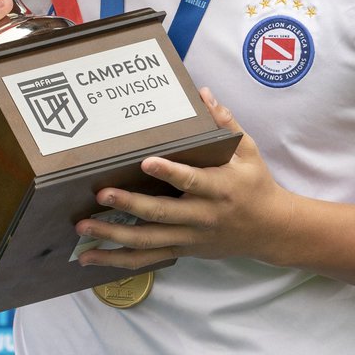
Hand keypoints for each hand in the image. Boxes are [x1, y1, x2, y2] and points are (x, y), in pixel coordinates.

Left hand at [75, 89, 293, 269]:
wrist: (271, 230)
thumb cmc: (256, 184)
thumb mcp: (248, 151)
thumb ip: (224, 122)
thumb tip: (203, 93)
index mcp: (220, 188)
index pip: (192, 181)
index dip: (169, 173)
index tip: (145, 162)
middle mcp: (203, 216)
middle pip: (162, 214)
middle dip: (129, 205)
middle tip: (101, 195)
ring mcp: (190, 237)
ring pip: (148, 241)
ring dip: (113, 236)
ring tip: (84, 227)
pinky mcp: (183, 251)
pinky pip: (147, 259)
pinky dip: (118, 261)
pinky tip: (91, 257)